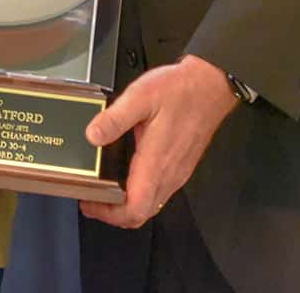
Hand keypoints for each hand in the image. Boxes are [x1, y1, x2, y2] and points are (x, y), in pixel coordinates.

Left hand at [79, 56, 238, 229]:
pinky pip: (159, 190)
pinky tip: (127, 175)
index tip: (90, 204)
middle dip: (114, 214)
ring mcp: (177, 171)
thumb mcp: (140, 97)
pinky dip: (140, 193)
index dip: (110, 214)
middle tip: (92, 200)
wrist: (210, 86)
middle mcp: (169, 173)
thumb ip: (114, 118)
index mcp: (156, 162)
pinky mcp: (181, 165)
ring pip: (152, 203)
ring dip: (127, 205)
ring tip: (104, 189)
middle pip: (142, 213)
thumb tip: (92, 136)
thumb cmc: (179, 90)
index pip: (135, 209)